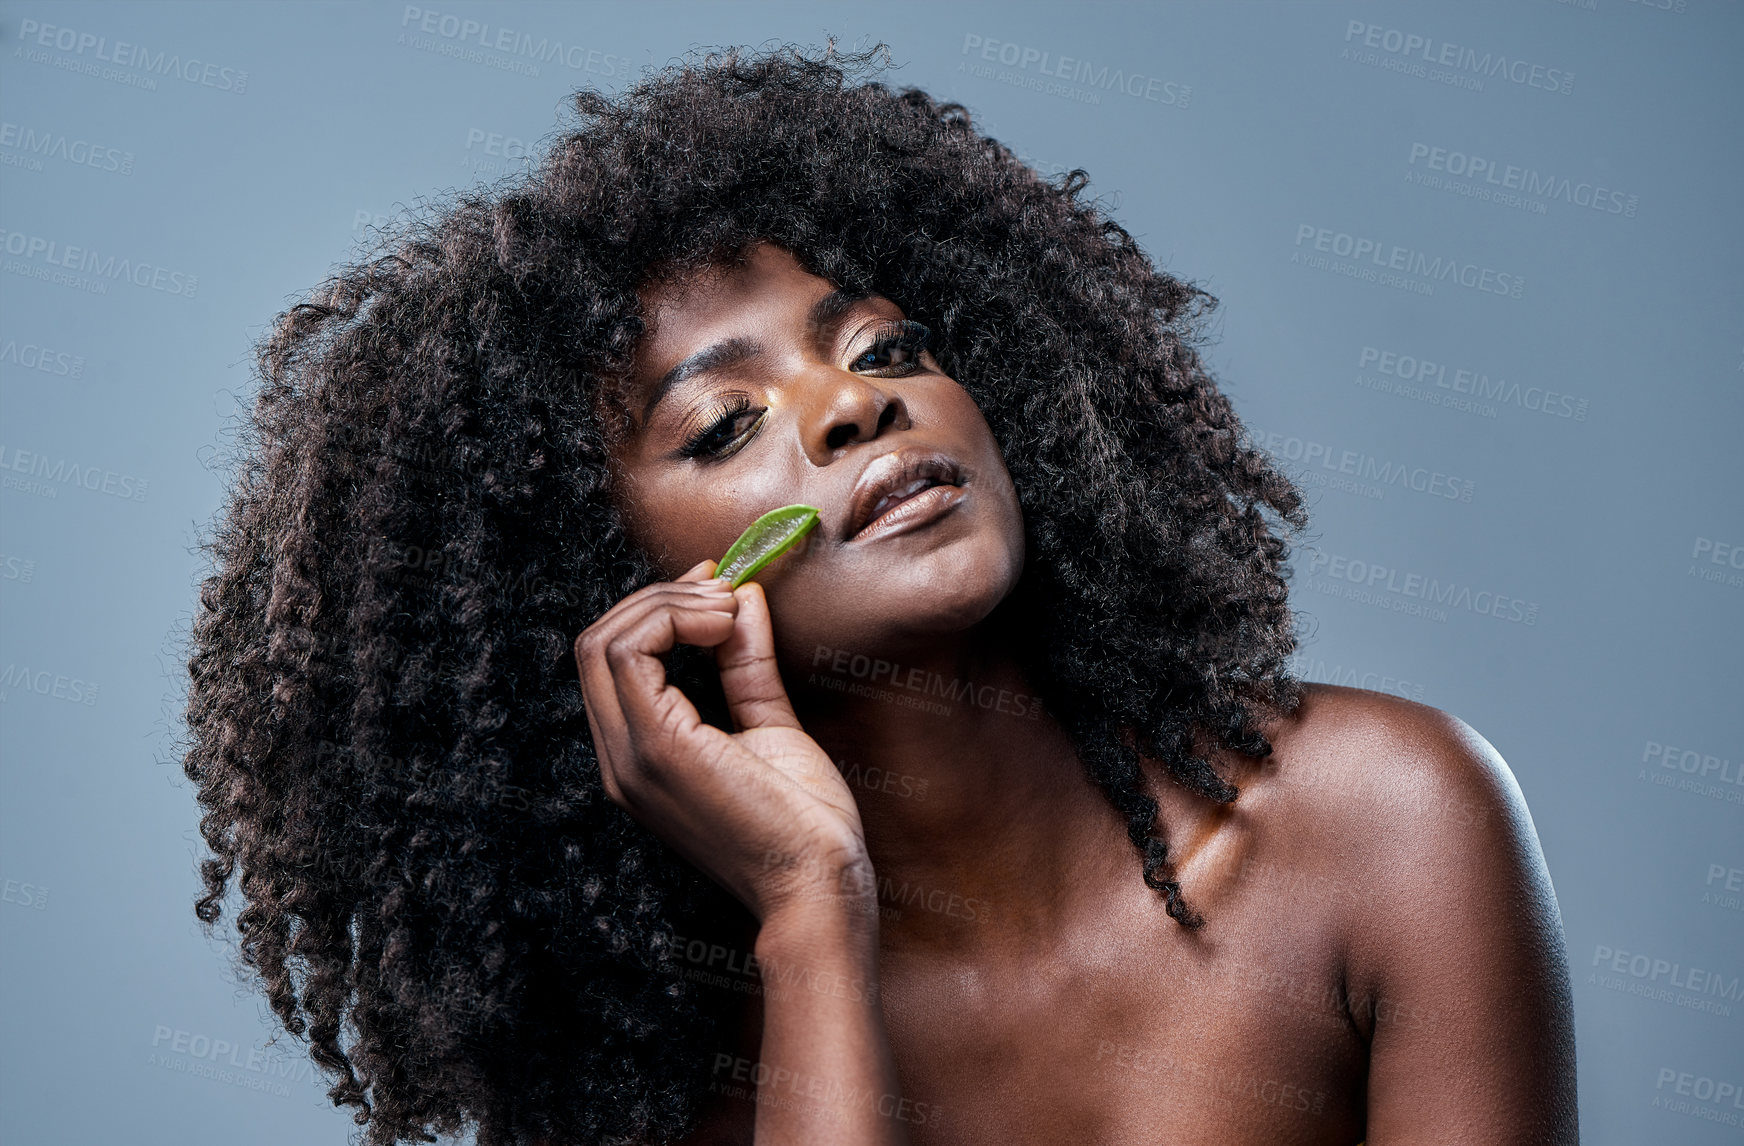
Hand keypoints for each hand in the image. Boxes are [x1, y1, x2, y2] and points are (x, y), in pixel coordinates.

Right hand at [574, 559, 871, 922]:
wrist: (821, 881)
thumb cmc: (804, 821)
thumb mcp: (769, 723)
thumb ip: (746, 663)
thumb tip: (742, 595)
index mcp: (638, 759)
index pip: (610, 662)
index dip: (657, 610)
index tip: (718, 588)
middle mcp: (620, 760)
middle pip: (596, 642)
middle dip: (659, 598)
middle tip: (723, 588)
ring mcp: (631, 757)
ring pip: (604, 640)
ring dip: (668, 604)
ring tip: (727, 607)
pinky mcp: (658, 748)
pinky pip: (631, 655)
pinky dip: (674, 620)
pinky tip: (723, 624)